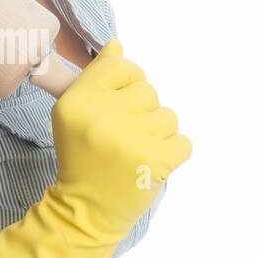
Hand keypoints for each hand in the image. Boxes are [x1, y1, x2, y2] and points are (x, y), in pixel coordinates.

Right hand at [45, 38, 191, 244]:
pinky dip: (172, 155)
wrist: (84, 213)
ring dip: (157, 135)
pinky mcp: (154, 162)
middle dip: (142, 113)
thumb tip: (116, 44)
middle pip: (148, 91)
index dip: (127, 83)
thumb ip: (96, 77)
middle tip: (121, 139)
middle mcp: (101, 116)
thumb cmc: (82, 158)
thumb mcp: (75, 115)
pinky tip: (149, 165)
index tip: (117, 106)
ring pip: (168, 116)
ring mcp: (129, 139)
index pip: (122, 65)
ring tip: (134, 154)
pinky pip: (183, 142)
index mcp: (78, 100)